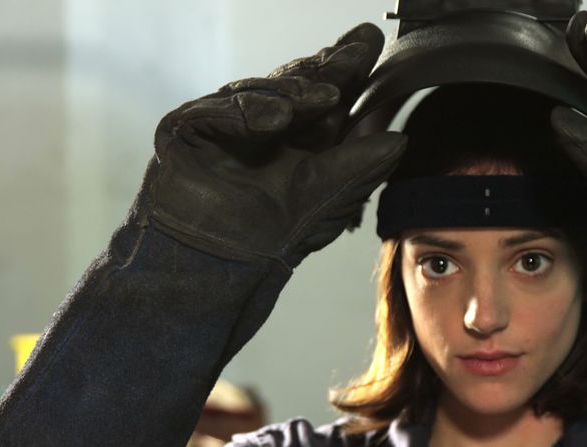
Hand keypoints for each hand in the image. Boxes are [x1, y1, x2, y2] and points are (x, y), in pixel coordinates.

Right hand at [142, 23, 405, 270]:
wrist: (218, 263)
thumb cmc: (271, 236)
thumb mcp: (329, 196)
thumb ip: (362, 166)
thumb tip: (400, 139)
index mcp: (300, 139)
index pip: (326, 96)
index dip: (347, 69)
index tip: (369, 43)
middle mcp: (264, 125)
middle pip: (296, 83)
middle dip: (328, 67)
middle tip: (355, 51)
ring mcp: (224, 124)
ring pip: (262, 91)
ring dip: (296, 91)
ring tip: (327, 95)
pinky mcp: (187, 130)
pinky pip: (218, 110)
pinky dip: (247, 113)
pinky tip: (276, 119)